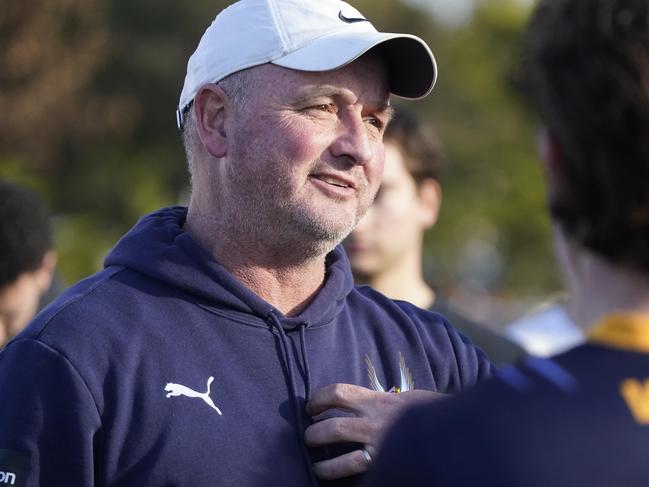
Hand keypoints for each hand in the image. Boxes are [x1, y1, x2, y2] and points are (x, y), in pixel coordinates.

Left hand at [304, 383, 445, 479]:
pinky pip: (360, 475)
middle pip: (331, 427)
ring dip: (323, 466)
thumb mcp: (406, 397)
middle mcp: (375, 424)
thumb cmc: (432, 412)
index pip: (337, 392)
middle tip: (309, 436)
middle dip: (313, 434)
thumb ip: (381, 400)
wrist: (456, 431)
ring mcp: (381, 450)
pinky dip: (346, 477)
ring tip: (317, 466)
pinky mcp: (386, 467)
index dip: (318, 398)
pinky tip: (340, 478)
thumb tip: (361, 403)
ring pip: (340, 462)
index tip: (311, 406)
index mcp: (378, 401)